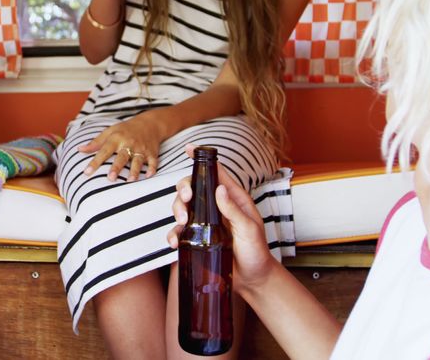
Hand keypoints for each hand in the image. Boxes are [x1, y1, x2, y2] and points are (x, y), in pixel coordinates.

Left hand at [79, 111, 167, 180]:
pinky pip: (153, 161)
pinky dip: (152, 168)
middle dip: (117, 167)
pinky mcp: (152, 153)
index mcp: (116, 138)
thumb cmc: (126, 129)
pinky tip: (149, 176)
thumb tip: (80, 150)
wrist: (149, 123)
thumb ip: (95, 142)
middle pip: (122, 157)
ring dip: (135, 170)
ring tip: (130, 180)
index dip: (95, 162)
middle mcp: (129, 144)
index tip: (87, 172)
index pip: (104, 151)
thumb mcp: (110, 131)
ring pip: (138, 160)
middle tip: (110, 178)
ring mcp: (141, 149)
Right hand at [168, 146, 276, 294]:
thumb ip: (234, 210)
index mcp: (233, 199)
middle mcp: (216, 208)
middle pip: (193, 188)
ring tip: (183, 222)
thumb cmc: (257, 253)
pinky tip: (175, 242)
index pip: (216, 173)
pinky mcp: (197, 240)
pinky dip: (173, 234)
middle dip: (184, 189)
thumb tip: (220, 189)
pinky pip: (180, 232)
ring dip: (177, 210)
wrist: (253, 281)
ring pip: (183, 207)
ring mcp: (205, 223)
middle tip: (186, 199)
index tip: (189, 148)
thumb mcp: (250, 230)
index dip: (202, 159)